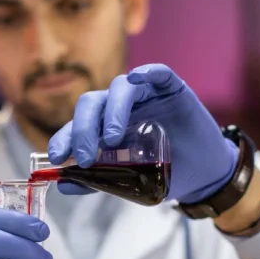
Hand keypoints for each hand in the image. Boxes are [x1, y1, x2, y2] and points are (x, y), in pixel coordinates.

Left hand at [48, 64, 237, 203]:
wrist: (203, 176)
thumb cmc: (165, 174)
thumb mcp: (128, 181)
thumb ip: (98, 179)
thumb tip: (63, 186)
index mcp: (107, 125)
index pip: (78, 124)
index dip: (64, 137)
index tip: (56, 158)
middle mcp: (122, 107)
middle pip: (93, 103)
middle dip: (82, 128)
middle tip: (82, 157)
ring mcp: (147, 95)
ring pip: (120, 87)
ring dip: (112, 111)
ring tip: (111, 140)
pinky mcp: (172, 88)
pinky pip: (158, 73)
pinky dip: (147, 72)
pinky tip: (140, 78)